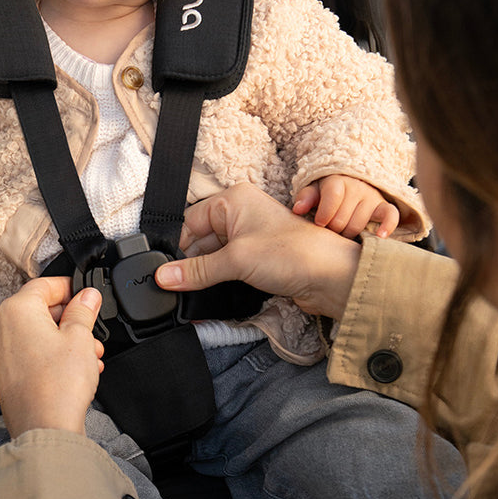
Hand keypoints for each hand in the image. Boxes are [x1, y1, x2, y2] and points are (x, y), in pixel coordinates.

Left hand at [0, 277, 104, 437]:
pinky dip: (50, 354)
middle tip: (91, 326)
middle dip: (69, 318)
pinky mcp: (3, 375)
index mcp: (15, 310)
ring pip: (35, 333)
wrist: (45, 430)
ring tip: (89, 352)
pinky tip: (74, 366)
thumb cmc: (58, 385)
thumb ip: (83, 310)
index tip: (85, 294)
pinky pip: (28, 353)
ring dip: (63, 338)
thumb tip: (87, 296)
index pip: (44, 285)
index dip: (69, 287)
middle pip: (38, 309)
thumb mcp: (80, 337)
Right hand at [155, 183, 361, 319]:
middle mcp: (241, 215)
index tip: (168, 272)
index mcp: (234, 201)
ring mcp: (251, 239)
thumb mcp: (236, 260)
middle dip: (191, 265)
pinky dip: (219, 283)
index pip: (191, 221)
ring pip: (214, 257)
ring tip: (192, 295)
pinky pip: (229, 270)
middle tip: (178, 288)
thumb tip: (164, 276)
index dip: (179, 247)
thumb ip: (197, 271)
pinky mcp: (258, 260)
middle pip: (201, 240)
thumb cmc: (293, 253)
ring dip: (205, 277)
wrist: (333, 278)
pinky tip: (210, 297)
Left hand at [293, 174, 399, 237]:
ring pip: (360, 223)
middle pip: (343, 217)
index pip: (333, 197)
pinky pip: (391, 216)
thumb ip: (306, 198)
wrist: (351, 183)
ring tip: (341, 231)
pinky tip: (380, 236)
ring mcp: (372, 197)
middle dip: (333, 228)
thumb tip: (297, 209)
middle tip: (329, 229)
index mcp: (337, 181)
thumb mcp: (314, 191)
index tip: (319, 222)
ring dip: (348, 233)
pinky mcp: (384, 207)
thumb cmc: (327, 192)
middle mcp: (357, 187)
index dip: (324, 214)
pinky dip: (387, 226)